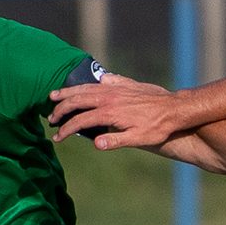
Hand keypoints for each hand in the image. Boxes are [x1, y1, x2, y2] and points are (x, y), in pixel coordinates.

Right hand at [50, 73, 186, 148]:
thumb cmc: (158, 127)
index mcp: (110, 112)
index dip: (66, 129)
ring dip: (68, 93)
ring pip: (86, 88)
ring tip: (54, 96)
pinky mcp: (124, 84)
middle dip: (61, 109)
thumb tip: (95, 143)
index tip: (58, 138)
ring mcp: (116, 88)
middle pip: (77, 100)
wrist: (175, 108)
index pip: (81, 120)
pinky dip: (89, 84)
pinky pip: (101, 81)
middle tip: (50, 118)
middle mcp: (110, 97)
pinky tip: (85, 86)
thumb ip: (116, 140)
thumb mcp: (138, 139)